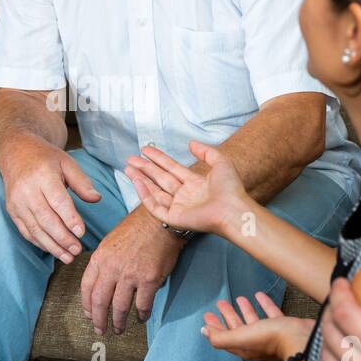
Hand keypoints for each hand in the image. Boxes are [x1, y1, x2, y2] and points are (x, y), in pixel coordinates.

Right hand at [0, 134, 100, 263]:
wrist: (16, 153)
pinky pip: (26, 231)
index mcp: (43, 175)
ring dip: (52, 246)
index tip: (81, 233)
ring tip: (68, 256)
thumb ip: (82, 182)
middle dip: (62, 238)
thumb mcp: (67, 163)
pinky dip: (40, 243)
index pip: (58, 201)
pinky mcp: (12, 210)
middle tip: (77, 250)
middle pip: (46, 219)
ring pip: (35, 229)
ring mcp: (17, 202)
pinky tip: (53, 250)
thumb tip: (96, 199)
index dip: (70, 219)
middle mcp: (27, 190)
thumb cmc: (45, 158)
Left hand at [80, 210, 180, 334]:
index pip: (86, 287)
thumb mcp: (111, 241)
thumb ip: (104, 262)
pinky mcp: (149, 279)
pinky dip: (142, 314)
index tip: (88, 315)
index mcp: (100, 258)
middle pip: (100, 301)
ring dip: (118, 322)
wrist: (160, 220)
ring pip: (120, 307)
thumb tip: (102, 283)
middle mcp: (112, 268)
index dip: (86, 305)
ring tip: (119, 329)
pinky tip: (141, 318)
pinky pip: (143, 304)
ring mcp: (130, 275)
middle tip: (100, 330)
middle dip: (99, 319)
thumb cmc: (137, 227)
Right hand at [125, 139, 248, 235]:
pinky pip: (154, 206)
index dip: (159, 159)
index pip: (172, 168)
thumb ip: (206, 152)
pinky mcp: (173, 218)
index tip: (147, 149)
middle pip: (160, 179)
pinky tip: (138, 182)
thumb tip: (191, 143)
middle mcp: (185, 195)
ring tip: (129, 168)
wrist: (232, 209)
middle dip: (145, 168)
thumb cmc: (231, 189)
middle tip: (131, 159)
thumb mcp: (221, 163)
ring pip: (154, 192)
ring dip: (141, 180)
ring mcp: (178, 207)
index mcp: (195, 184)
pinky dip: (145, 195)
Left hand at [202, 290, 313, 360]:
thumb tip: (204, 332)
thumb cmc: (271, 339)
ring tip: (239, 297)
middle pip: (238, 328)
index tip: (207, 316)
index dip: (215, 327)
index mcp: (244, 347)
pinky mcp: (284, 326)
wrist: (301, 339)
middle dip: (228, 316)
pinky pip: (271, 313)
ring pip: (254, 321)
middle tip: (220, 303)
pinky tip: (260, 295)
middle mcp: (256, 342)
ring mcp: (271, 335)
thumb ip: (221, 337)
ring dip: (245, 310)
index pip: (224, 337)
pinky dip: (264, 304)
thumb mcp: (240, 337)